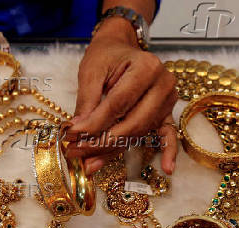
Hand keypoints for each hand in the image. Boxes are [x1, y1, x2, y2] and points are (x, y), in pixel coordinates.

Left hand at [66, 17, 177, 175]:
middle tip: (76, 152)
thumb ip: (86, 101)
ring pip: (139, 133)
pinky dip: (167, 151)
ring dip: (113, 151)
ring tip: (89, 164)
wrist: (121, 47)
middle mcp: (163, 84)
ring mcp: (168, 100)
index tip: (71, 137)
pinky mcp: (166, 112)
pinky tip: (167, 168)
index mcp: (146, 68)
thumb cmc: (106, 56)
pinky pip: (167, 134)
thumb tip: (77, 131)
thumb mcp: (91, 71)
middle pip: (132, 124)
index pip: (117, 105)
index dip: (93, 125)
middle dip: (101, 142)